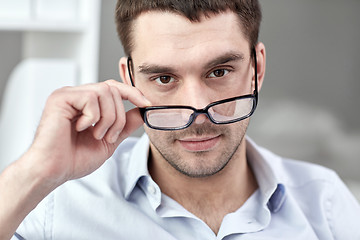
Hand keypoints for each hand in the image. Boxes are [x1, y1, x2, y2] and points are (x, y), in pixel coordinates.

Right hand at [27, 79, 149, 185]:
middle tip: (109, 136)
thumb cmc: (74, 158)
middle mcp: (78, 96)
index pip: (114, 88)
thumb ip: (125, 125)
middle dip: (118, 117)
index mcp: (87, 104)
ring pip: (105, 92)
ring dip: (108, 119)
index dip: (132, 94)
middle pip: (113, 90)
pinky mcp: (60, 98)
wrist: (53, 171)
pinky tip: (81, 129)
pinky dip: (93, 117)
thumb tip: (142, 112)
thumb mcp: (109, 141)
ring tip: (96, 134)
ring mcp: (68, 95)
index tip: (146, 104)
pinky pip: (91, 98)